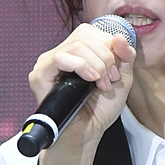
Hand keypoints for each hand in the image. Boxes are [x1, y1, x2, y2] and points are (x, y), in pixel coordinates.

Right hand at [28, 23, 135, 148]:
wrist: (87, 133)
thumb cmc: (100, 109)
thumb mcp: (122, 79)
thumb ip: (125, 57)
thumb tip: (120, 36)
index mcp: (78, 52)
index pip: (93, 32)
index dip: (109, 47)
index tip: (116, 72)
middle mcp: (62, 54)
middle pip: (85, 35)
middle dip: (105, 57)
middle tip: (110, 80)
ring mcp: (48, 63)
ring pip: (75, 45)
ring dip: (96, 64)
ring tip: (101, 84)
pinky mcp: (39, 75)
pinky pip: (59, 58)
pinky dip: (80, 66)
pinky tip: (89, 80)